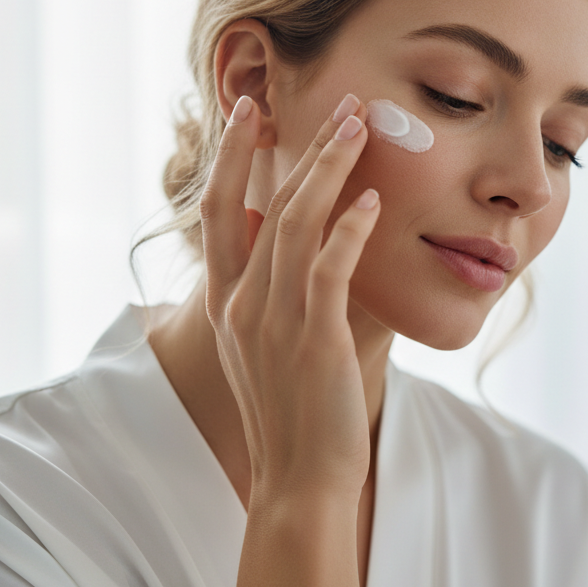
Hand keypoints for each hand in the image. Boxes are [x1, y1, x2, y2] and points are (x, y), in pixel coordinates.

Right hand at [201, 92, 379, 502]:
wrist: (298, 484)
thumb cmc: (292, 415)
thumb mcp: (264, 349)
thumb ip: (266, 294)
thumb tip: (281, 241)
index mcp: (224, 304)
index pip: (216, 210)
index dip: (231, 155)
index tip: (248, 110)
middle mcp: (241, 305)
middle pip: (261, 203)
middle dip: (298, 147)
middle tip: (335, 103)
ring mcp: (273, 321)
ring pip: (294, 224)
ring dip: (328, 169)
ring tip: (359, 127)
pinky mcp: (313, 340)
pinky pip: (329, 269)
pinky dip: (349, 229)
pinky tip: (371, 200)